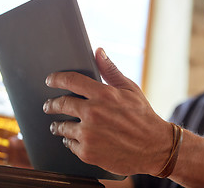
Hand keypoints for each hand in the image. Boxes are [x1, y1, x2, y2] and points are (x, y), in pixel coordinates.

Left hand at [43, 48, 172, 174]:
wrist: (154, 147)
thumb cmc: (143, 116)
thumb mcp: (130, 89)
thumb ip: (111, 70)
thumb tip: (98, 51)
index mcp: (103, 94)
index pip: (70, 81)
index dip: (56, 79)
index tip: (50, 80)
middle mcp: (93, 113)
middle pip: (60, 104)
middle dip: (51, 104)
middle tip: (49, 106)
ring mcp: (89, 134)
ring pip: (62, 127)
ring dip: (58, 125)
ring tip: (58, 126)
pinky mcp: (88, 152)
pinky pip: (70, 144)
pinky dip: (70, 141)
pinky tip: (74, 139)